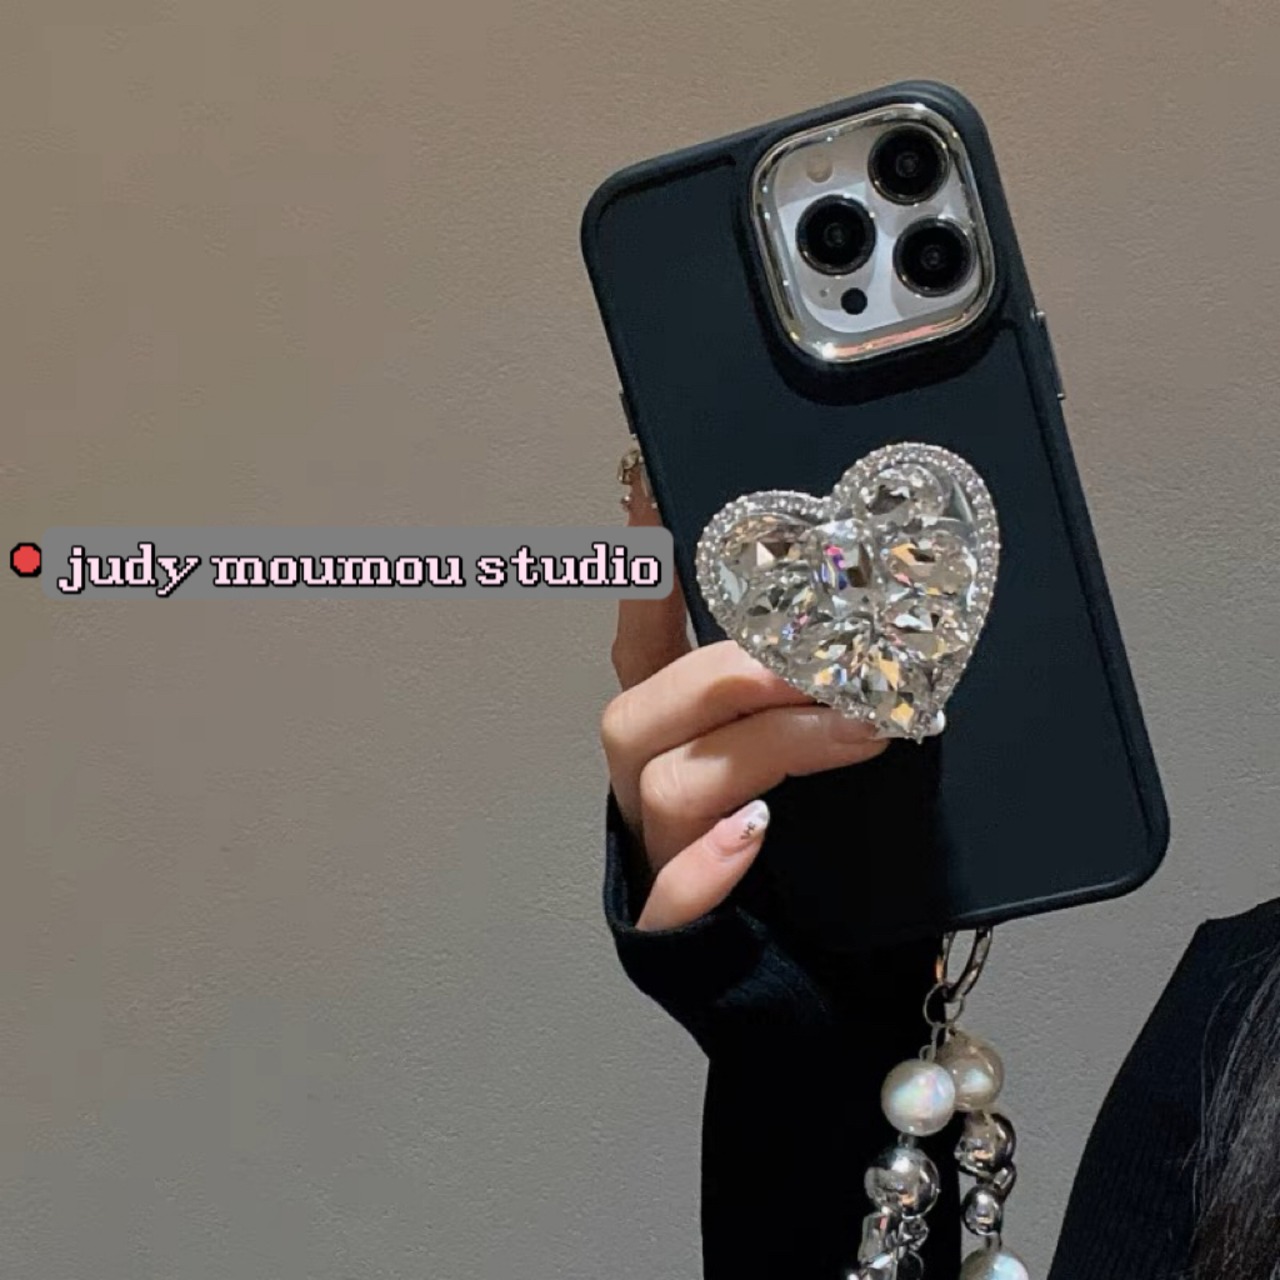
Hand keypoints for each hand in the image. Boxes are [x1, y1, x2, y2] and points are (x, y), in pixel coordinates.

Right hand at [602, 471, 887, 931]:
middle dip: (732, 675)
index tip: (648, 491)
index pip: (641, 643)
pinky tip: (754, 838)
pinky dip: (706, 864)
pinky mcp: (675, 928)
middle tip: (828, 665)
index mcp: (677, 735)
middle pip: (639, 710)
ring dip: (764, 746)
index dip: (641, 572)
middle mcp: (650, 783)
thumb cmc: (823, 857)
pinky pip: (667, 897)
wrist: (818, 985)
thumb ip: (827, 697)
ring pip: (661, 782)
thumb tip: (894, 623)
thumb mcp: (824, 757)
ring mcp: (654, 854)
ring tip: (858, 733)